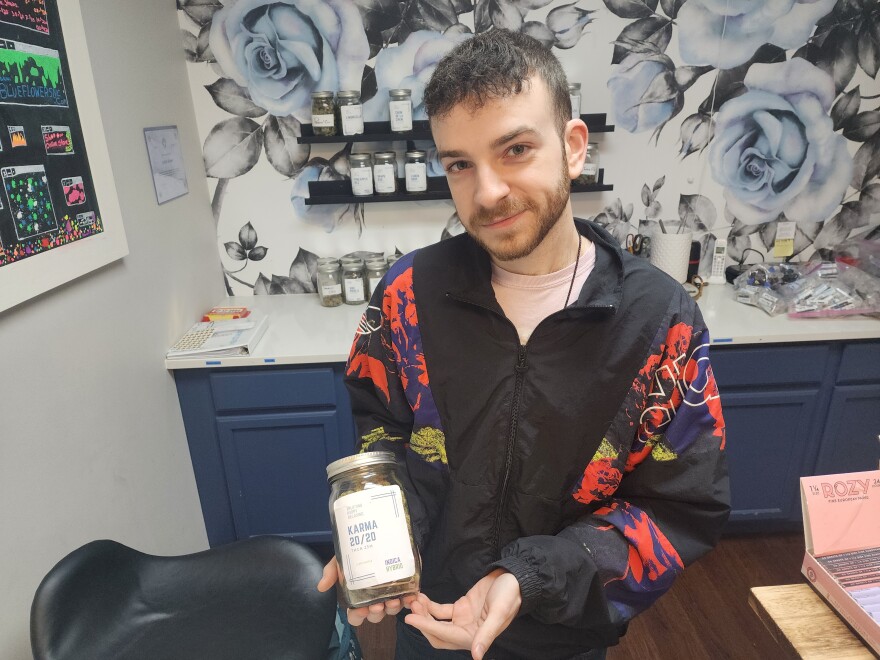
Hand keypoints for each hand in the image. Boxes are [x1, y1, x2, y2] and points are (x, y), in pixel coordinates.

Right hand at [316, 557, 415, 625]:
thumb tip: (320, 587)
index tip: (360, 609)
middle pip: (375, 616)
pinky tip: (410, 596)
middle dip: (376, 613)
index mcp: (358, 597)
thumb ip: (331, 572)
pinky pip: (408, 599)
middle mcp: (374, 599)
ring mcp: (390, 594)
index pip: (355, 616)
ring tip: (393, 599)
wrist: (379, 534)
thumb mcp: (341, 560)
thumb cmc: (358, 552)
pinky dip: (410, 600)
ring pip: (392, 610)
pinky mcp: (405, 586)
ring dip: (393, 608)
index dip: (358, 616)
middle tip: (377, 605)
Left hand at [405, 568, 521, 659]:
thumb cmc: (510, 595)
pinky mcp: (461, 608)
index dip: (427, 627)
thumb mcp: (499, 613)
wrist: (514, 578)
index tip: (411, 619)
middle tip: (412, 608)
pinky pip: (441, 610)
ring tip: (415, 600)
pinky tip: (422, 598)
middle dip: (423, 623)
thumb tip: (476, 656)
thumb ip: (487, 635)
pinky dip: (430, 606)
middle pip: (437, 634)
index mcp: (476, 637)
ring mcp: (463, 620)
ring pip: (437, 622)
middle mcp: (467, 632)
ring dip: (424, 614)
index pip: (445, 635)